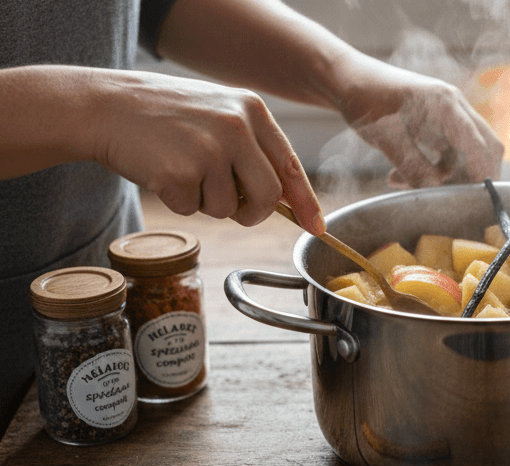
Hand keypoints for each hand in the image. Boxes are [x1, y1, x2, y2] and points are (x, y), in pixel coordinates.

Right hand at [94, 70, 324, 233]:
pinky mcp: (182, 173)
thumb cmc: (164, 114)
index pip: (290, 165)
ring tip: (183, 169)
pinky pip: (193, 209)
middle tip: (232, 207)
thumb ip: (253, 147)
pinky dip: (179, 201)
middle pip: (268, 195)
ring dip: (207, 202)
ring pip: (229, 207)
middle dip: (253, 212)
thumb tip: (285, 196)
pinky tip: (162, 172)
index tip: (315, 226)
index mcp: (252, 110)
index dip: (305, 201)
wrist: (105, 106)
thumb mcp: (218, 113)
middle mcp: (237, 127)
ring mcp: (210, 150)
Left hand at [334, 57, 503, 188]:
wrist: (348, 79)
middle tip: (450, 199)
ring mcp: (449, 115)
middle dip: (473, 176)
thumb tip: (434, 190)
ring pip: (466, 153)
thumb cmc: (364, 99)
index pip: (479, 143)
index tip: (477, 197)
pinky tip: (399, 176)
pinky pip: (447, 153)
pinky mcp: (438, 123)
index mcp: (446, 104)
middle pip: (485, 146)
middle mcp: (455, 107)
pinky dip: (432, 169)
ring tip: (404, 183)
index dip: (483, 172)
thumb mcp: (385, 137)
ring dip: (445, 175)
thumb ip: (412, 164)